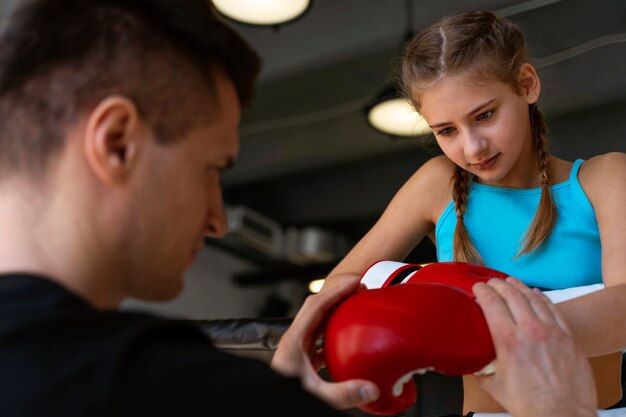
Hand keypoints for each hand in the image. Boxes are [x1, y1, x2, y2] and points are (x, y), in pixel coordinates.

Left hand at [271, 274, 378, 408]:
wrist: (270, 405)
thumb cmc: (283, 395)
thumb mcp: (316, 394)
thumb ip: (342, 393)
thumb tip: (370, 389)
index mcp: (294, 340)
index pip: (316, 306)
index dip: (336, 291)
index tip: (353, 282)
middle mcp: (295, 339)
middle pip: (318, 308)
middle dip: (339, 295)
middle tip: (360, 289)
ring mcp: (299, 347)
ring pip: (319, 320)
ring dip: (337, 311)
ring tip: (357, 307)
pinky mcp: (303, 358)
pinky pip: (321, 337)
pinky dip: (336, 332)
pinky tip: (350, 339)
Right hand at [472, 277, 596, 416]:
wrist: (563, 414)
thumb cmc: (531, 404)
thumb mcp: (495, 386)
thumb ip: (481, 370)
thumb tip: (473, 363)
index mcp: (508, 340)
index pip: (492, 303)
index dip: (482, 291)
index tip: (477, 288)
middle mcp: (530, 330)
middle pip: (512, 295)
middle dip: (499, 284)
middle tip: (491, 282)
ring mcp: (551, 331)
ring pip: (533, 298)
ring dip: (520, 287)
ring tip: (511, 282)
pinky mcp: (567, 336)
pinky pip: (553, 309)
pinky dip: (542, 298)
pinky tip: (536, 294)